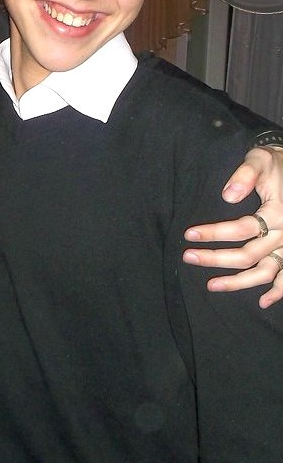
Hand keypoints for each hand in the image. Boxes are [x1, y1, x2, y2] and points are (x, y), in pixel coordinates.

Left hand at [183, 148, 282, 308]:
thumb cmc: (275, 163)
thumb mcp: (260, 160)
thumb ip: (245, 175)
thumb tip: (228, 196)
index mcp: (276, 213)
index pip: (241, 229)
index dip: (213, 233)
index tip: (189, 234)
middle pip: (248, 255)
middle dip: (216, 259)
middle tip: (188, 257)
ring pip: (265, 272)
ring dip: (238, 283)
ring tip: (211, 286)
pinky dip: (277, 292)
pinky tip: (262, 302)